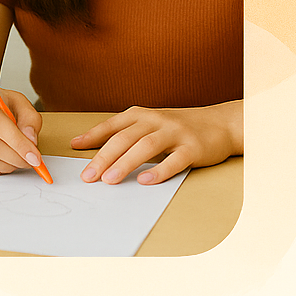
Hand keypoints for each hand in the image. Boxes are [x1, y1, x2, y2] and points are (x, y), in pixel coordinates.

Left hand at [72, 102, 242, 184]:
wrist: (221, 124)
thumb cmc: (177, 127)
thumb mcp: (148, 124)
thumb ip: (120, 133)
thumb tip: (83, 144)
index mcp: (141, 114)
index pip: (112, 126)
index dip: (92, 136)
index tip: (74, 149)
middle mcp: (156, 120)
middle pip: (124, 138)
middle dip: (103, 157)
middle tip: (88, 175)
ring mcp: (175, 133)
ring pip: (145, 147)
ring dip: (125, 163)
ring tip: (109, 179)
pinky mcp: (194, 148)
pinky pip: (175, 160)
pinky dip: (159, 170)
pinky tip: (145, 180)